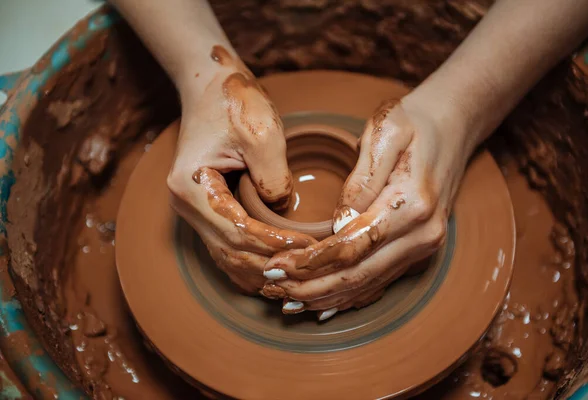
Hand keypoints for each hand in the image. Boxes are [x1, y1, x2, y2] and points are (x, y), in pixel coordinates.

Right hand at [167, 47, 315, 294]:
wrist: (210, 85)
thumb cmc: (234, 102)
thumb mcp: (261, 134)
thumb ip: (272, 177)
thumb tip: (281, 209)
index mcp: (191, 188)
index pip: (238, 233)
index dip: (275, 245)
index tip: (308, 248)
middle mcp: (187, 206)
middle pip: (231, 253)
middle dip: (270, 264)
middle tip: (308, 269)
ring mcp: (195, 210)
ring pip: (228, 257)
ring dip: (261, 270)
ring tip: (296, 276)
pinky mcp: (207, 209)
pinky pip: (228, 246)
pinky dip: (252, 261)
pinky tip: (276, 268)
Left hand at [263, 96, 471, 318]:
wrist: (454, 125)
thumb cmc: (415, 122)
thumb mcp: (385, 131)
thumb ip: (362, 178)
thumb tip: (339, 222)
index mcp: (412, 205)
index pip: (353, 246)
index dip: (312, 261)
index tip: (277, 265)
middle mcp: (422, 235)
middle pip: (359, 274)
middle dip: (311, 287)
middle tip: (272, 288)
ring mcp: (424, 246)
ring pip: (368, 284)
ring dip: (326, 297)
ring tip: (287, 301)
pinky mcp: (419, 250)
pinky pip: (380, 280)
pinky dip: (349, 295)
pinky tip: (324, 303)